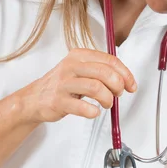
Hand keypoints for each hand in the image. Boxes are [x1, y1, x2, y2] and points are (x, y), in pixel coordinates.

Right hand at [18, 48, 136, 123]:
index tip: (131, 85)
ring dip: (107, 99)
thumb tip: (125, 79)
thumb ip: (101, 71)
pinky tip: (93, 112)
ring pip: (96, 88)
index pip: (110, 61)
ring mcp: (64, 83)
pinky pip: (82, 106)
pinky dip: (93, 111)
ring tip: (106, 104)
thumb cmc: (62, 85)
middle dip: (117, 86)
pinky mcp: (58, 101)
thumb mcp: (80, 70)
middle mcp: (71, 66)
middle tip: (117, 95)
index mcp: (79, 56)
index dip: (125, 74)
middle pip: (105, 72)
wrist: (35, 98)